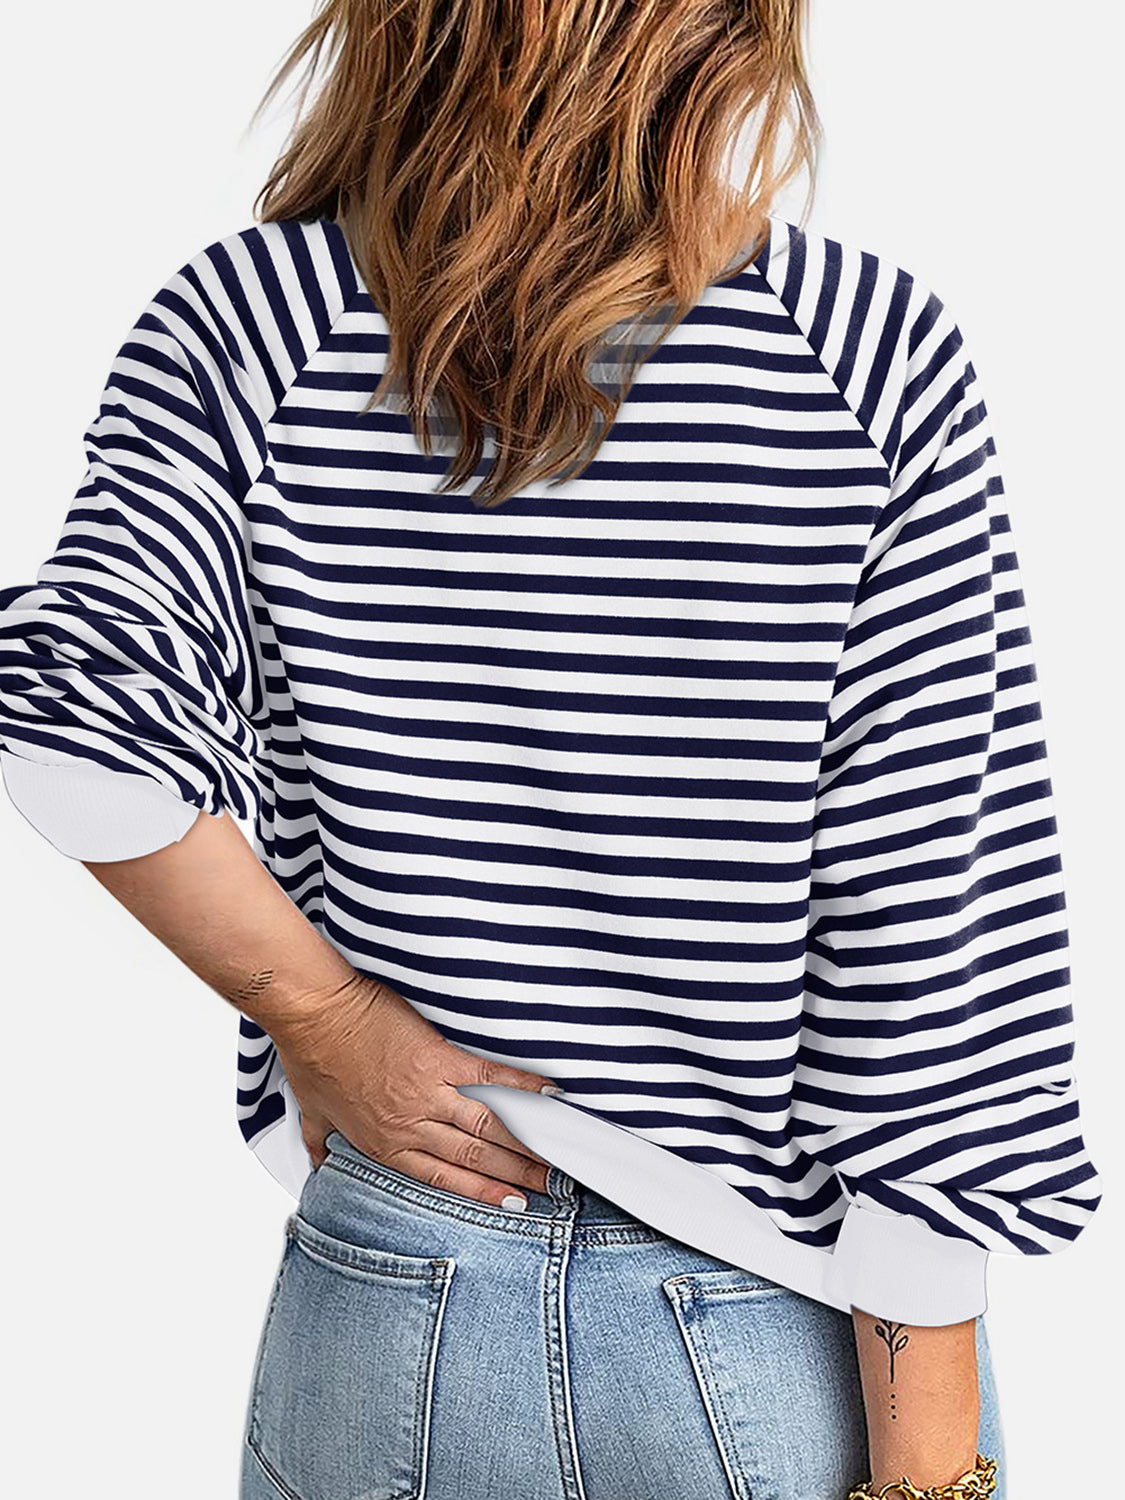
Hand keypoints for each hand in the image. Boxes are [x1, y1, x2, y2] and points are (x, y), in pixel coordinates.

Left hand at [269, 970, 559, 1205]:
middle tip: (552, 1186)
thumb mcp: (313, 1113)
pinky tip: (547, 1095)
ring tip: (556, 1155)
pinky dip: (520, 1086)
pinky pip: (488, 1078)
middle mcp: (410, 1127)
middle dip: (518, 1175)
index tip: (515, 1205)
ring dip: (526, 1143)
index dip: (484, 1194)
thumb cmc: (311, 1057)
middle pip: (476, 1157)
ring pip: (487, 1127)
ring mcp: (426, 1094)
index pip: (445, 1178)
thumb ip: (321, 1144)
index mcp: (385, 1144)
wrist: (313, 1014)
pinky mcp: (437, 1058)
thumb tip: (319, 1165)